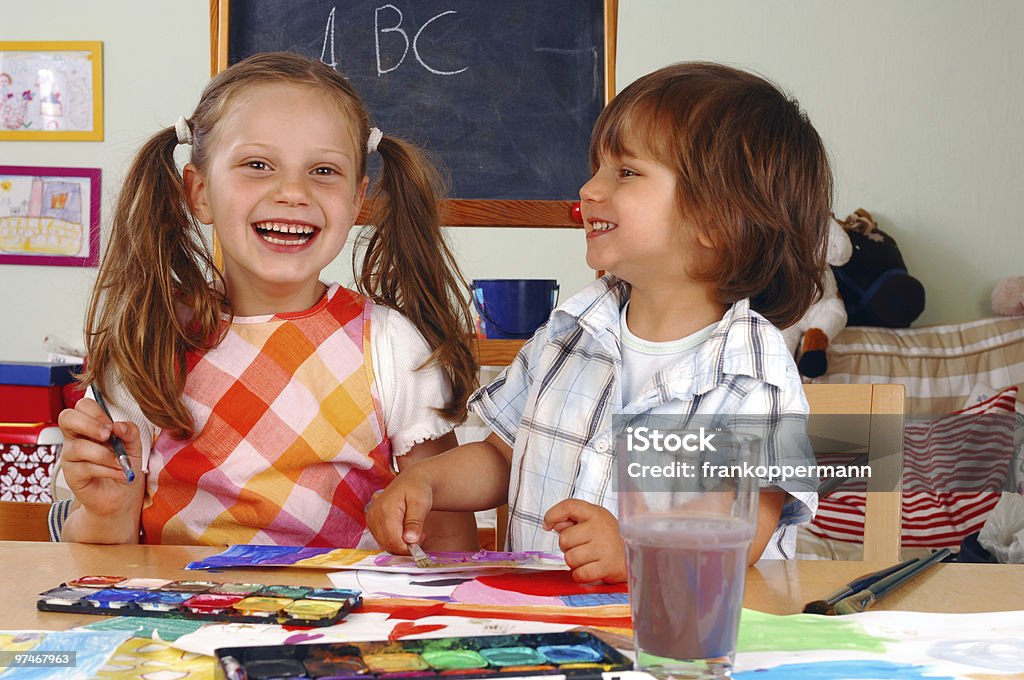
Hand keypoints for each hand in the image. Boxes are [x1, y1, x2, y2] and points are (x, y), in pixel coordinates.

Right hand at [57, 398, 143, 519]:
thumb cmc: (124, 466)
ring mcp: (70, 457)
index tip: (112, 426)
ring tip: (121, 463)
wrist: (121, 495)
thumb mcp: (133, 446)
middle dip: (90, 425)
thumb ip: (130, 432)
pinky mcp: (72, 476)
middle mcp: (75, 438)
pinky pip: (86, 468)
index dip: (96, 412)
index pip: (82, 407)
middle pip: (66, 418)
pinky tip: (119, 473)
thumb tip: (118, 426)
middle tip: (108, 436)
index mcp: (89, 427)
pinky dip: (107, 470)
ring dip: (105, 455)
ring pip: (79, 447)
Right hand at [366, 468, 434, 553]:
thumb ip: (415, 522)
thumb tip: (410, 540)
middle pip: (387, 544)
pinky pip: (382, 539)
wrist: (411, 480)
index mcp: (385, 510)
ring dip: (400, 543)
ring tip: (412, 530)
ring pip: (384, 544)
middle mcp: (374, 515)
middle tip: (419, 535)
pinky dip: (394, 539)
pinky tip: (404, 530)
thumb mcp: (421, 503)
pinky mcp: (372, 522)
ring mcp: (371, 519)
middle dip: (404, 546)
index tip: (420, 541)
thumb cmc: (417, 488)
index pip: (393, 541)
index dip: (407, 548)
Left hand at [544, 499, 626, 583]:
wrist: (636, 556)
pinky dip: (580, 575)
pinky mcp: (606, 567)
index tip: (548, 524)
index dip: (553, 514)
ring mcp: (604, 548)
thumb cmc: (609, 538)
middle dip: (567, 546)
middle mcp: (600, 528)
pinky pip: (579, 574)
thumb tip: (553, 524)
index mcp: (596, 513)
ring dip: (574, 562)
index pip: (569, 506)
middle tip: (581, 546)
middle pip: (564, 538)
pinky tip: (590, 569)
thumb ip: (572, 519)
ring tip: (588, 558)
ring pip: (569, 558)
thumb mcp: (594, 521)